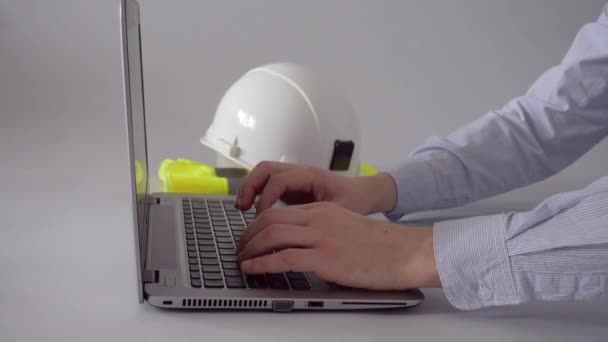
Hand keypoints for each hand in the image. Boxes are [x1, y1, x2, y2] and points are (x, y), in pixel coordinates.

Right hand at [235, 161, 397, 214]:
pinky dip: (256, 192)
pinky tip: (252, 211)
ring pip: (262, 173)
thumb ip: (317, 219)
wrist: (364, 193)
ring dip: (249, 188)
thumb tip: (292, 233)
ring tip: (241, 209)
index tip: (263, 218)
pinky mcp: (290, 185)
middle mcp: (299, 171)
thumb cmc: (354, 201)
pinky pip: (267, 183)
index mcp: (311, 175)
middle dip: (250, 186)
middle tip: (242, 208)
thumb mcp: (339, 212)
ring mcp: (293, 176)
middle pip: (265, 168)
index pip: (279, 180)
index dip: (267, 198)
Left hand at [237, 202, 440, 289]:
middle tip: (239, 247)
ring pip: (271, 235)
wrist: (405, 251)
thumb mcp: (347, 228)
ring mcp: (320, 238)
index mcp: (323, 210)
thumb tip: (305, 249)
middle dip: (247, 234)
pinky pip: (282, 259)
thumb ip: (324, 231)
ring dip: (250, 248)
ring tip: (241, 259)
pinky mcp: (324, 258)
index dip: (258, 222)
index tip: (250, 234)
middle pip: (269, 218)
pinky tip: (252, 268)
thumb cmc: (381, 245)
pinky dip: (261, 264)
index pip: (280, 210)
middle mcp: (318, 219)